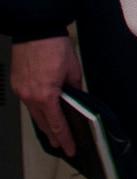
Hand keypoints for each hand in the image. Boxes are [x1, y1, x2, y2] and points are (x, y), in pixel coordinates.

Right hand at [11, 37, 82, 156]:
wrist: (36, 30)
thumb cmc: (53, 46)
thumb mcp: (73, 70)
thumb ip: (75, 89)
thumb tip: (76, 100)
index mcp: (45, 95)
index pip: (57, 124)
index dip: (65, 138)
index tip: (69, 148)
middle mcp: (30, 95)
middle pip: (43, 123)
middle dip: (54, 135)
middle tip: (61, 145)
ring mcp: (21, 90)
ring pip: (34, 113)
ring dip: (45, 123)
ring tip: (54, 133)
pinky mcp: (17, 84)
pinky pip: (28, 102)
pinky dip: (37, 109)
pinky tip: (44, 112)